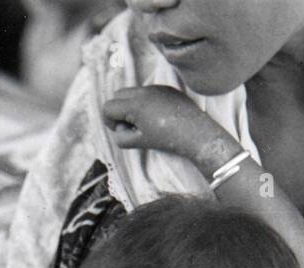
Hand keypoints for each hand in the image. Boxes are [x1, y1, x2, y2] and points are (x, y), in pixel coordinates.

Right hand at [102, 85, 237, 169]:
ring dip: (132, 105)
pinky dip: (146, 101)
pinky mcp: (167, 88)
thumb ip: (121, 138)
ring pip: (133, 91)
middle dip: (119, 110)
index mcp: (134, 105)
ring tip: (144, 121)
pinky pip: (148, 91)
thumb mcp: (139, 143)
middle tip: (131, 126)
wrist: (195, 133)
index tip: (121, 131)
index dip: (109, 121)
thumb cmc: (166, 139)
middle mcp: (143, 92)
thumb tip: (119, 130)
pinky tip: (158, 116)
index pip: (108, 107)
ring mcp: (156, 88)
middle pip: (118, 95)